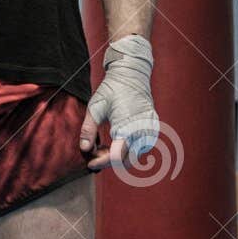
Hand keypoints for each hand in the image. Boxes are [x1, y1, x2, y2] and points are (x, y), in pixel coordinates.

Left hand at [80, 34, 159, 170]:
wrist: (132, 75)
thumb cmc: (112, 89)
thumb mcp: (95, 108)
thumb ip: (88, 130)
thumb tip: (84, 149)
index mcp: (126, 126)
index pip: (116, 156)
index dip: (101, 163)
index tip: (90, 164)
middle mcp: (142, 130)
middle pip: (126, 160)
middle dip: (108, 161)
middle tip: (94, 154)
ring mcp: (150, 130)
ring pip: (135, 155)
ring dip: (119, 157)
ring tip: (103, 147)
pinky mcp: (153, 128)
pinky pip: (142, 147)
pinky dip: (128, 150)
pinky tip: (115, 142)